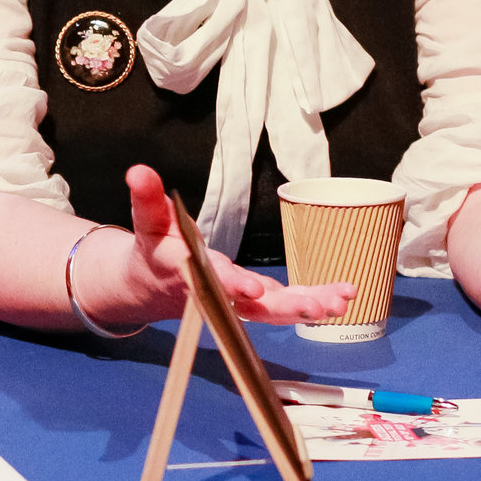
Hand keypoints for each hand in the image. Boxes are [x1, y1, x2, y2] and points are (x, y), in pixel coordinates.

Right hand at [105, 166, 355, 327]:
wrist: (152, 287)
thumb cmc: (154, 248)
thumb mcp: (147, 221)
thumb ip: (146, 198)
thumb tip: (137, 170)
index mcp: (191, 274)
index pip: (212, 280)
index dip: (232, 285)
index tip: (252, 290)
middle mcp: (219, 294)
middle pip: (252, 307)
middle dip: (284, 307)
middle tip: (313, 307)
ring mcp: (239, 302)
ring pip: (275, 311)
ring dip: (308, 306)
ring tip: (341, 302)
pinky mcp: (255, 301)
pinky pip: (285, 304)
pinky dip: (314, 301)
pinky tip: (343, 296)